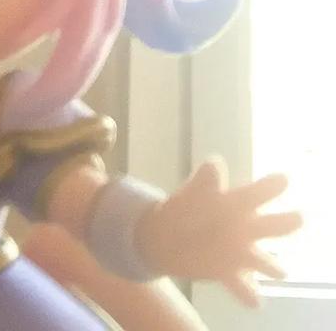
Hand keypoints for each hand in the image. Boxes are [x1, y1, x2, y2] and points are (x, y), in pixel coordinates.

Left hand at [137, 158, 302, 307]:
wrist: (165, 237)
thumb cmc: (187, 208)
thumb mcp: (194, 192)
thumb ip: (206, 179)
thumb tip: (215, 163)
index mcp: (237, 204)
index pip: (257, 193)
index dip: (270, 186)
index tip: (282, 179)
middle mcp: (244, 228)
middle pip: (269, 225)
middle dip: (283, 222)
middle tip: (297, 217)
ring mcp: (238, 251)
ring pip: (261, 259)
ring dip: (271, 265)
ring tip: (279, 270)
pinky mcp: (227, 272)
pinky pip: (240, 285)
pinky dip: (247, 293)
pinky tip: (254, 300)